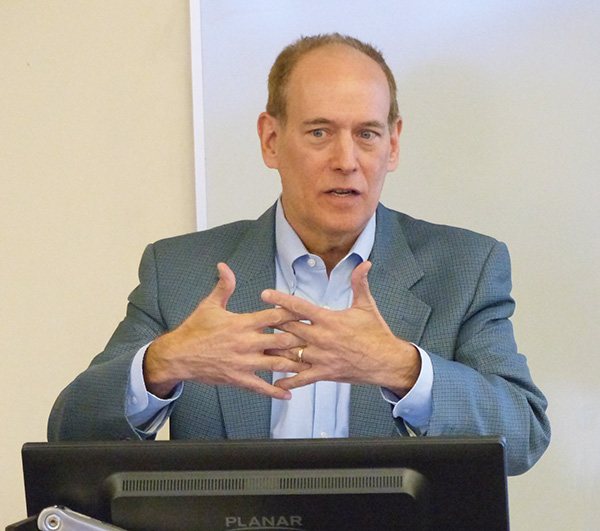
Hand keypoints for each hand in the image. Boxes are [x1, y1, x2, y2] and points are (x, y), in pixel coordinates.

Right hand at [143, 263, 305, 399]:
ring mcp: (244, 362)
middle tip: (318, 340)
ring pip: (277, 364)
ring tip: (311, 365)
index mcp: (243, 322)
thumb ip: (223, 286)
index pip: (275, 316)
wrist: (178, 355)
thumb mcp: (209, 305)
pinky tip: (289, 394)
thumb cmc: (195, 329)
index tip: (309, 314)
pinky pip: (261, 388)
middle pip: (282, 340)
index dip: (294, 314)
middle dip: (301, 340)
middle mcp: (247, 342)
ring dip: (295, 364)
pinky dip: (276, 392)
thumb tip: (224, 265)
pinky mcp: (238, 379)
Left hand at [261, 261, 420, 395]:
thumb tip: (364, 263)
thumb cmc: (376, 333)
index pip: (299, 307)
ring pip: (291, 353)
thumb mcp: (367, 306)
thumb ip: (360, 284)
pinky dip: (288, 381)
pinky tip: (275, 382)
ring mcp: (321, 357)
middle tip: (256, 320)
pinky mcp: (324, 373)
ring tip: (257, 347)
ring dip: (274, 351)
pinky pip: (302, 378)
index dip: (280, 299)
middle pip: (289, 329)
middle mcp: (321, 338)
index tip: (264, 294)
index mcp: (329, 319)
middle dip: (272, 324)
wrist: (386, 361)